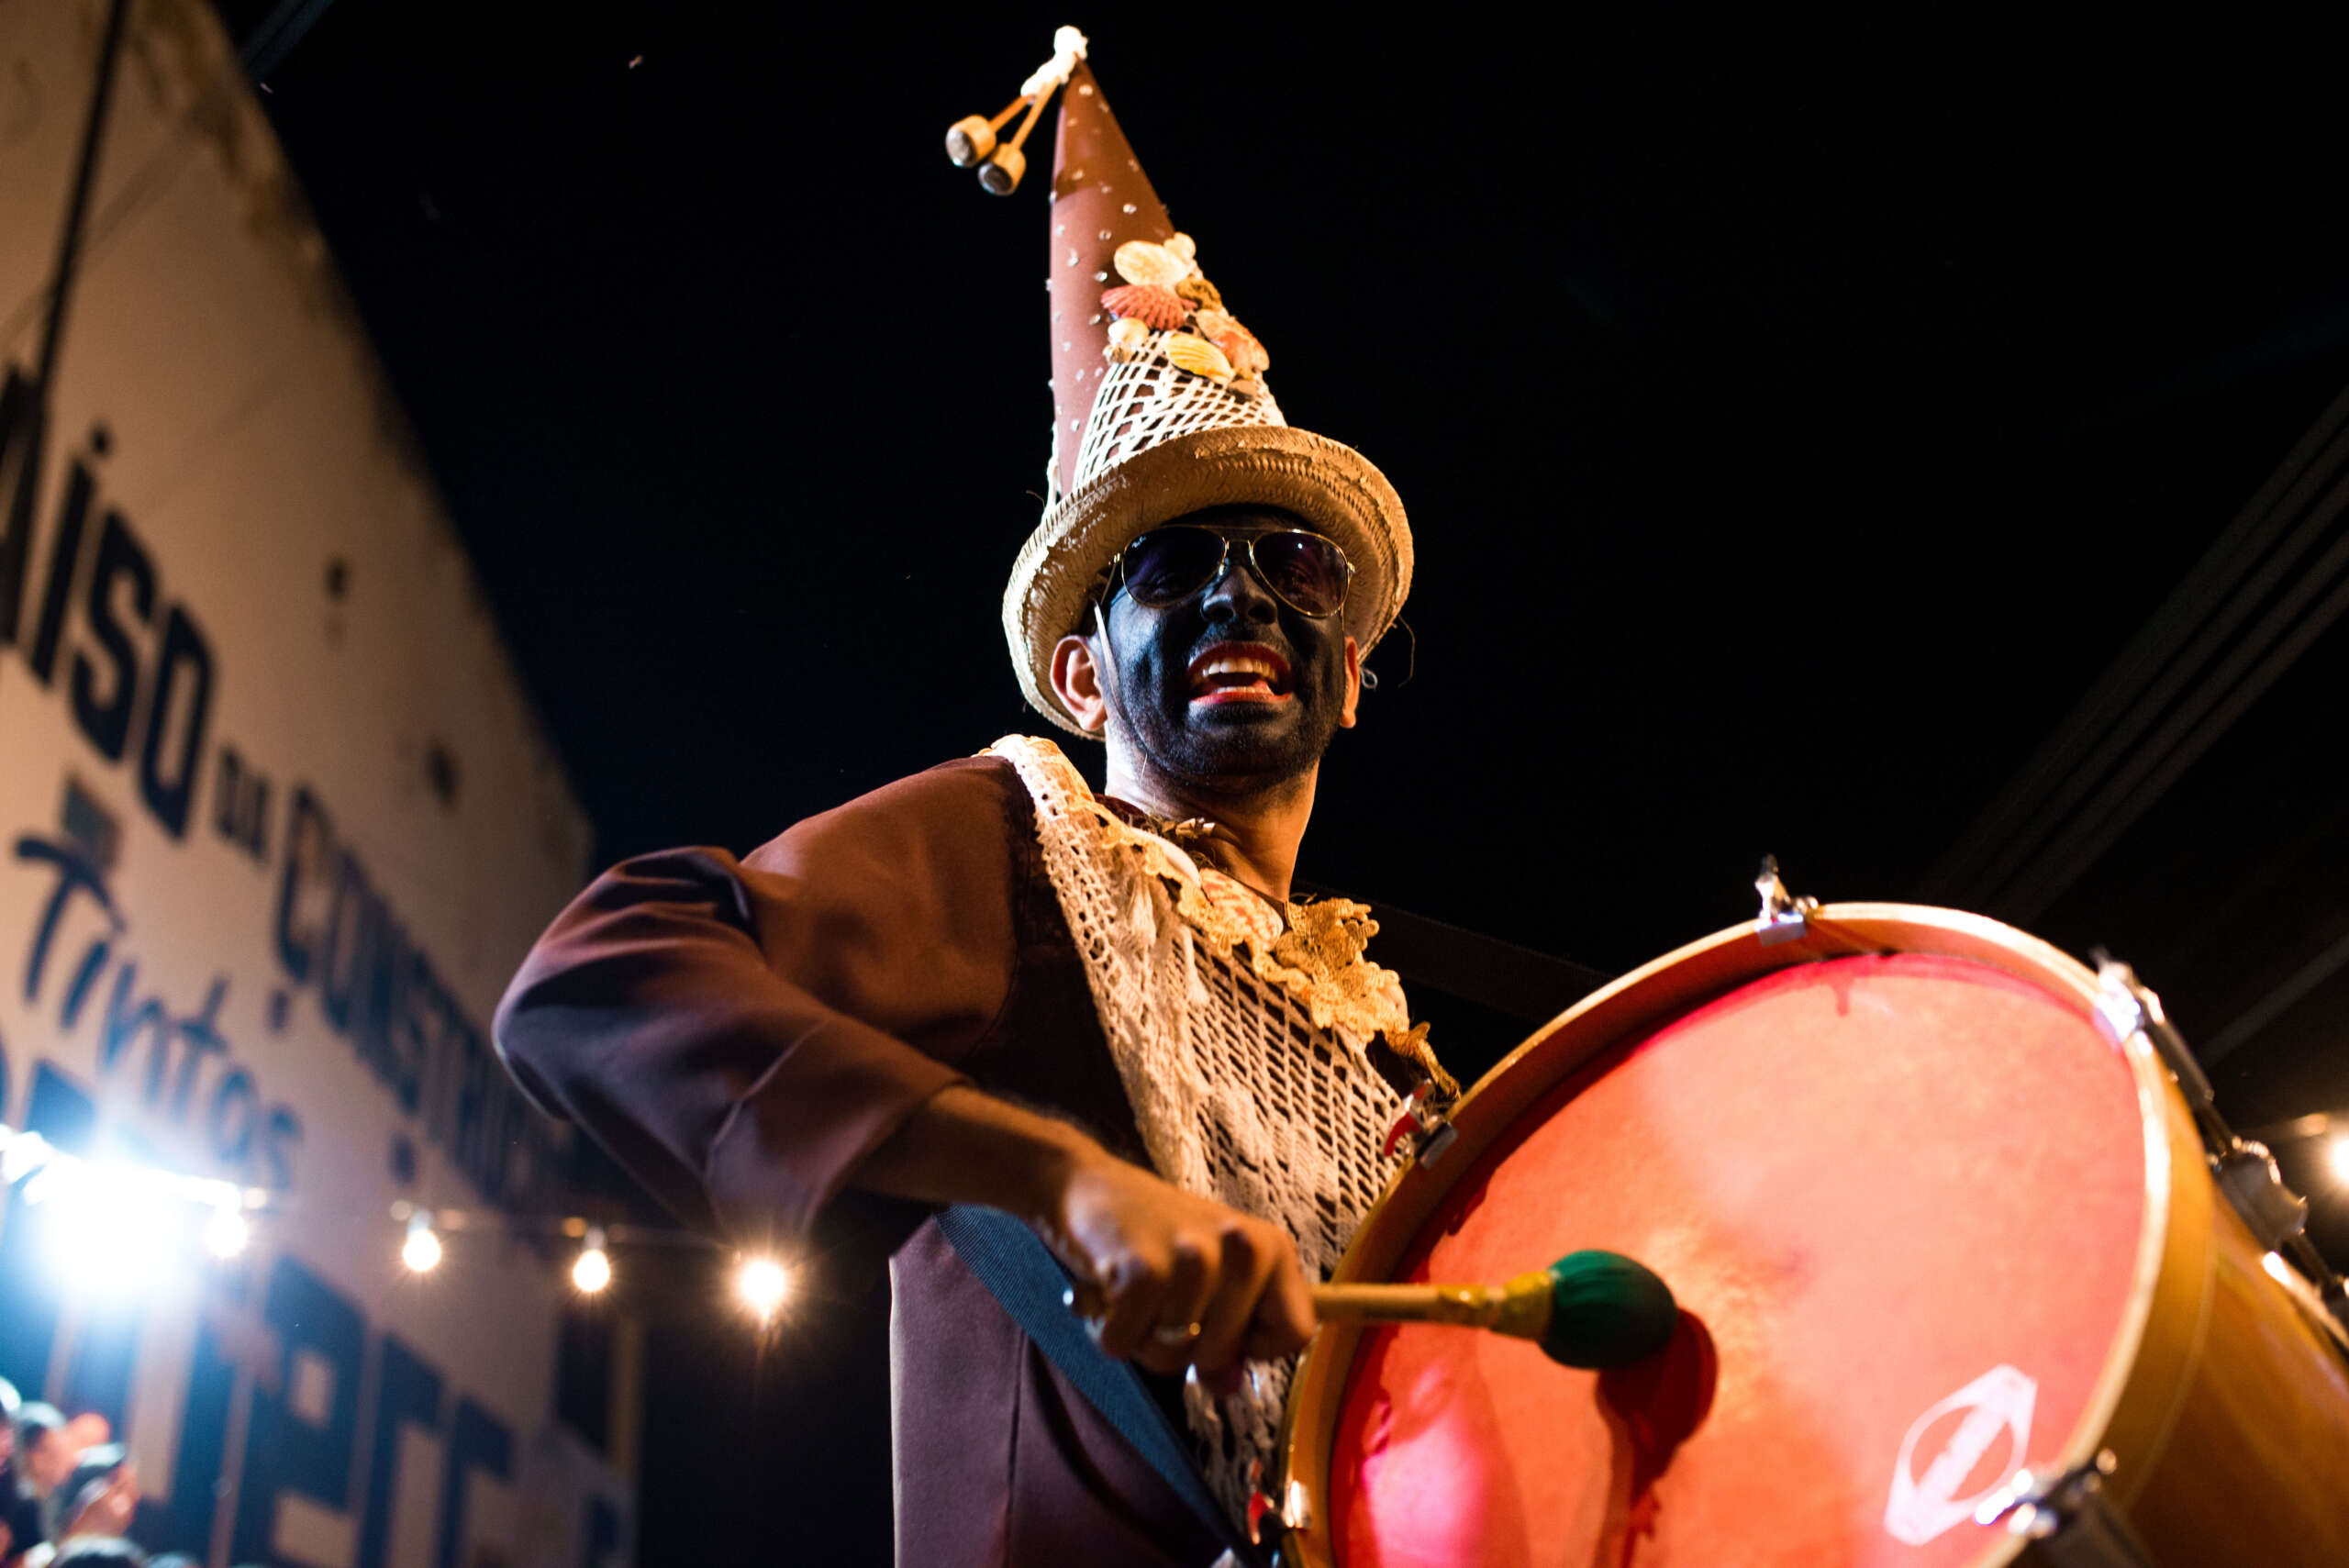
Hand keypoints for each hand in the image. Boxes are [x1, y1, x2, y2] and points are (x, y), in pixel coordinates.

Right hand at [1037, 1144, 1314, 1378]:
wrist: (1085, 1183)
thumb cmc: (1153, 1236)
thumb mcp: (1210, 1278)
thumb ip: (1229, 1334)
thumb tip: (1226, 1388)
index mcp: (1271, 1248)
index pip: (1297, 1333)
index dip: (1253, 1347)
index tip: (1219, 1325)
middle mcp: (1242, 1248)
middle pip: (1221, 1355)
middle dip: (1182, 1347)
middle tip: (1160, 1301)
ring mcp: (1193, 1259)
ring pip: (1171, 1357)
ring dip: (1140, 1337)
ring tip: (1133, 1291)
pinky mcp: (1142, 1271)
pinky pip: (1124, 1345)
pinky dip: (1105, 1330)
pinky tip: (1104, 1290)